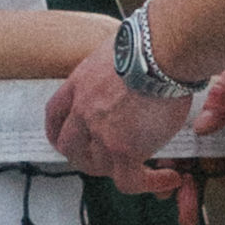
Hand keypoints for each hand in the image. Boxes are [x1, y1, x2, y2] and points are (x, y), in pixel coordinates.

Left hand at [44, 46, 204, 193]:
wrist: (163, 50)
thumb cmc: (151, 41)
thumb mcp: (118, 49)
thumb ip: (117, 68)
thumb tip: (138, 69)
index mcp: (80, 84)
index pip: (55, 114)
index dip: (57, 131)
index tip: (62, 139)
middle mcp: (84, 111)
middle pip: (70, 147)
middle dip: (86, 158)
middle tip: (108, 161)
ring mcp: (101, 133)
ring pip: (99, 167)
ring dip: (121, 170)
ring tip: (147, 171)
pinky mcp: (125, 150)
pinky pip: (131, 180)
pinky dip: (150, 183)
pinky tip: (169, 178)